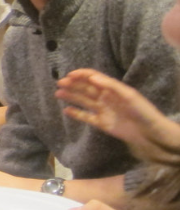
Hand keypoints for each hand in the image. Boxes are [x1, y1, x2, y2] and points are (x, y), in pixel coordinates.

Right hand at [56, 68, 179, 163]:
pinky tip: (66, 110)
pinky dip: (76, 113)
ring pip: (84, 101)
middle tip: (59, 83)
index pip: (94, 78)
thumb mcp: (129, 95)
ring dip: (71, 96)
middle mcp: (107, 98)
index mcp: (113, 89)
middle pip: (87, 89)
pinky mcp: (102, 124)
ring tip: (58, 93)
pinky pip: (86, 117)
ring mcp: (103, 111)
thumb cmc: (143, 112)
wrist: (151, 135)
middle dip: (73, 85)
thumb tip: (92, 78)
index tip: (69, 75)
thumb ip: (110, 86)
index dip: (82, 75)